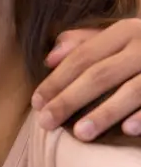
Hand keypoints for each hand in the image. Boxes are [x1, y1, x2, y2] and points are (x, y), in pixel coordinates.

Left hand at [33, 19, 140, 139]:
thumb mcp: (120, 39)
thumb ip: (85, 44)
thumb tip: (49, 57)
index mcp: (125, 31)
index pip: (82, 58)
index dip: (56, 80)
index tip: (36, 103)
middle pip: (100, 74)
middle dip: (69, 100)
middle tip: (45, 124)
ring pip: (132, 90)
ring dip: (104, 113)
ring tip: (79, 134)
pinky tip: (126, 131)